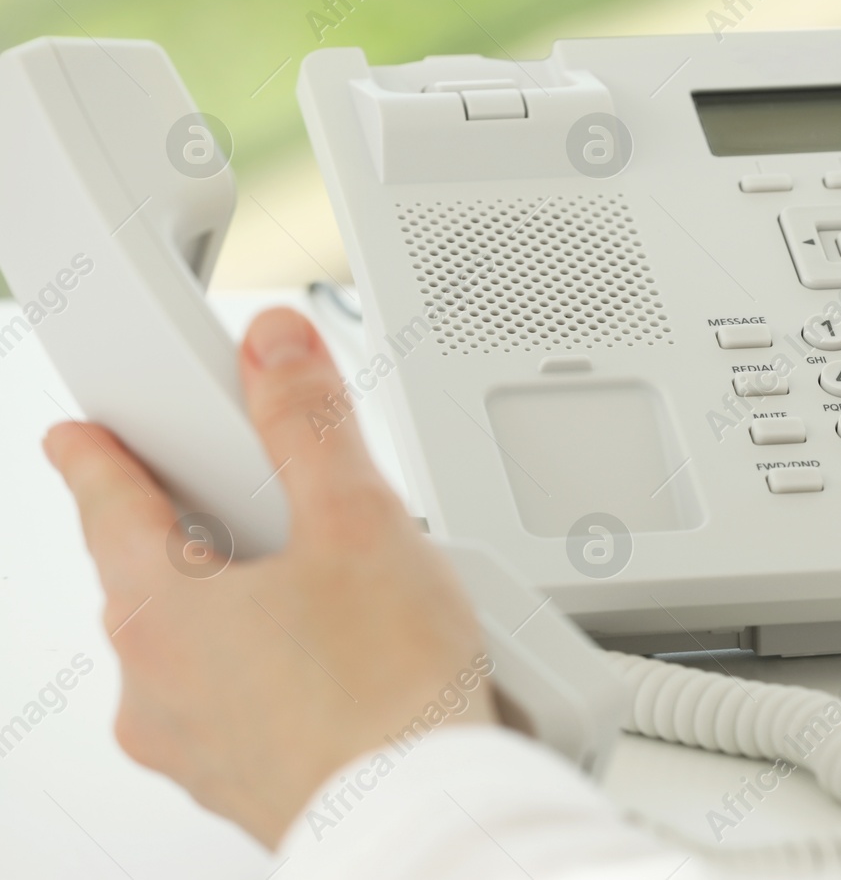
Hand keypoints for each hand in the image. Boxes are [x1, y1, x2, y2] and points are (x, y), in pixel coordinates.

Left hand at [44, 308, 493, 847]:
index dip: (96, 455)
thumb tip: (275, 349)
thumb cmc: (389, 694)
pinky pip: (238, 701)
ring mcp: (192, 742)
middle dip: (209, 534)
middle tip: (281, 507)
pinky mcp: (241, 782)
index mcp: (159, 609)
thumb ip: (310, 424)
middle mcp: (155, 682)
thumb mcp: (360, 524)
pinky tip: (355, 666)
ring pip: (201, 644)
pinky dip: (276, 672)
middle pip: (158, 575)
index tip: (78, 436)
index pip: (106, 503)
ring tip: (353, 600)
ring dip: (251, 609)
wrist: (432, 821)